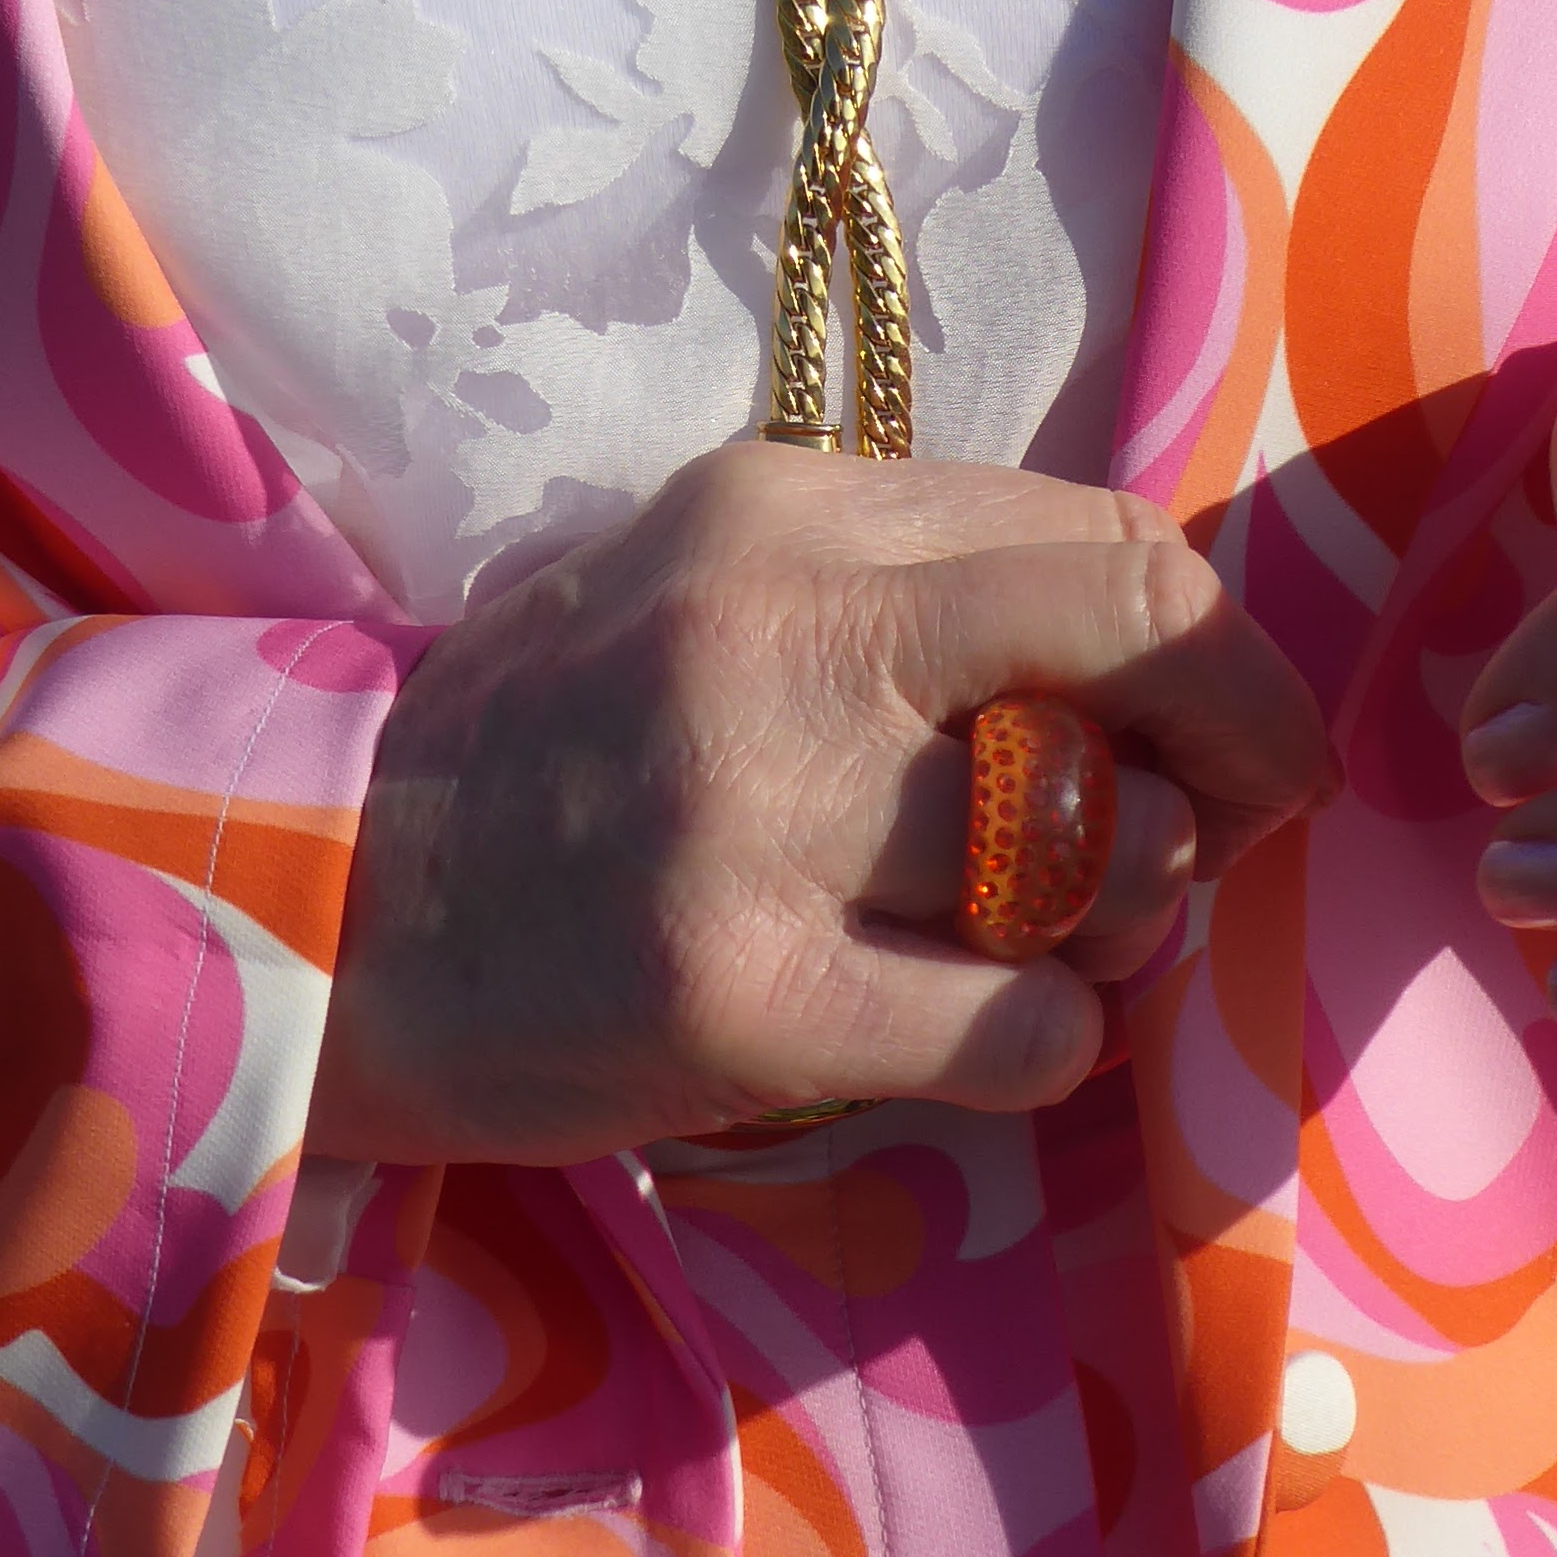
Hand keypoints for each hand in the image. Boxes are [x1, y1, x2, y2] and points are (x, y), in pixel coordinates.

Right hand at [307, 443, 1331, 1164]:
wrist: (316, 911)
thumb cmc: (542, 762)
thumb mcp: (702, 596)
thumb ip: (903, 595)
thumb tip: (1154, 659)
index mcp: (783, 509)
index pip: (1107, 538)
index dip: (1214, 651)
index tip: (1222, 734)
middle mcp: (777, 629)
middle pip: (1141, 644)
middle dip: (1239, 752)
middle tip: (1211, 843)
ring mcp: (753, 814)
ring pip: (1102, 858)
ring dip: (1115, 927)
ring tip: (1028, 950)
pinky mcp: (735, 995)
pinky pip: (1023, 1030)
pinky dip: (1040, 1047)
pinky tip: (958, 1041)